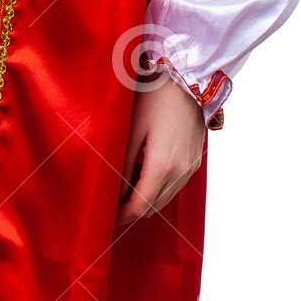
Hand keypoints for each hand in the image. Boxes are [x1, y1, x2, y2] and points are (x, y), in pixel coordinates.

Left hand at [115, 71, 204, 229]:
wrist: (188, 78)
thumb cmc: (154, 97)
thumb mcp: (132, 130)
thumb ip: (124, 165)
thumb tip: (115, 192)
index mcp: (162, 167)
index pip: (139, 207)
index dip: (121, 218)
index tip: (106, 222)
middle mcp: (180, 173)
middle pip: (153, 208)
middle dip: (131, 213)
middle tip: (110, 210)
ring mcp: (190, 168)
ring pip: (165, 200)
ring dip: (145, 202)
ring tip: (124, 194)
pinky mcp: (194, 162)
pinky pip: (174, 186)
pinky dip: (158, 190)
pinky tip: (143, 177)